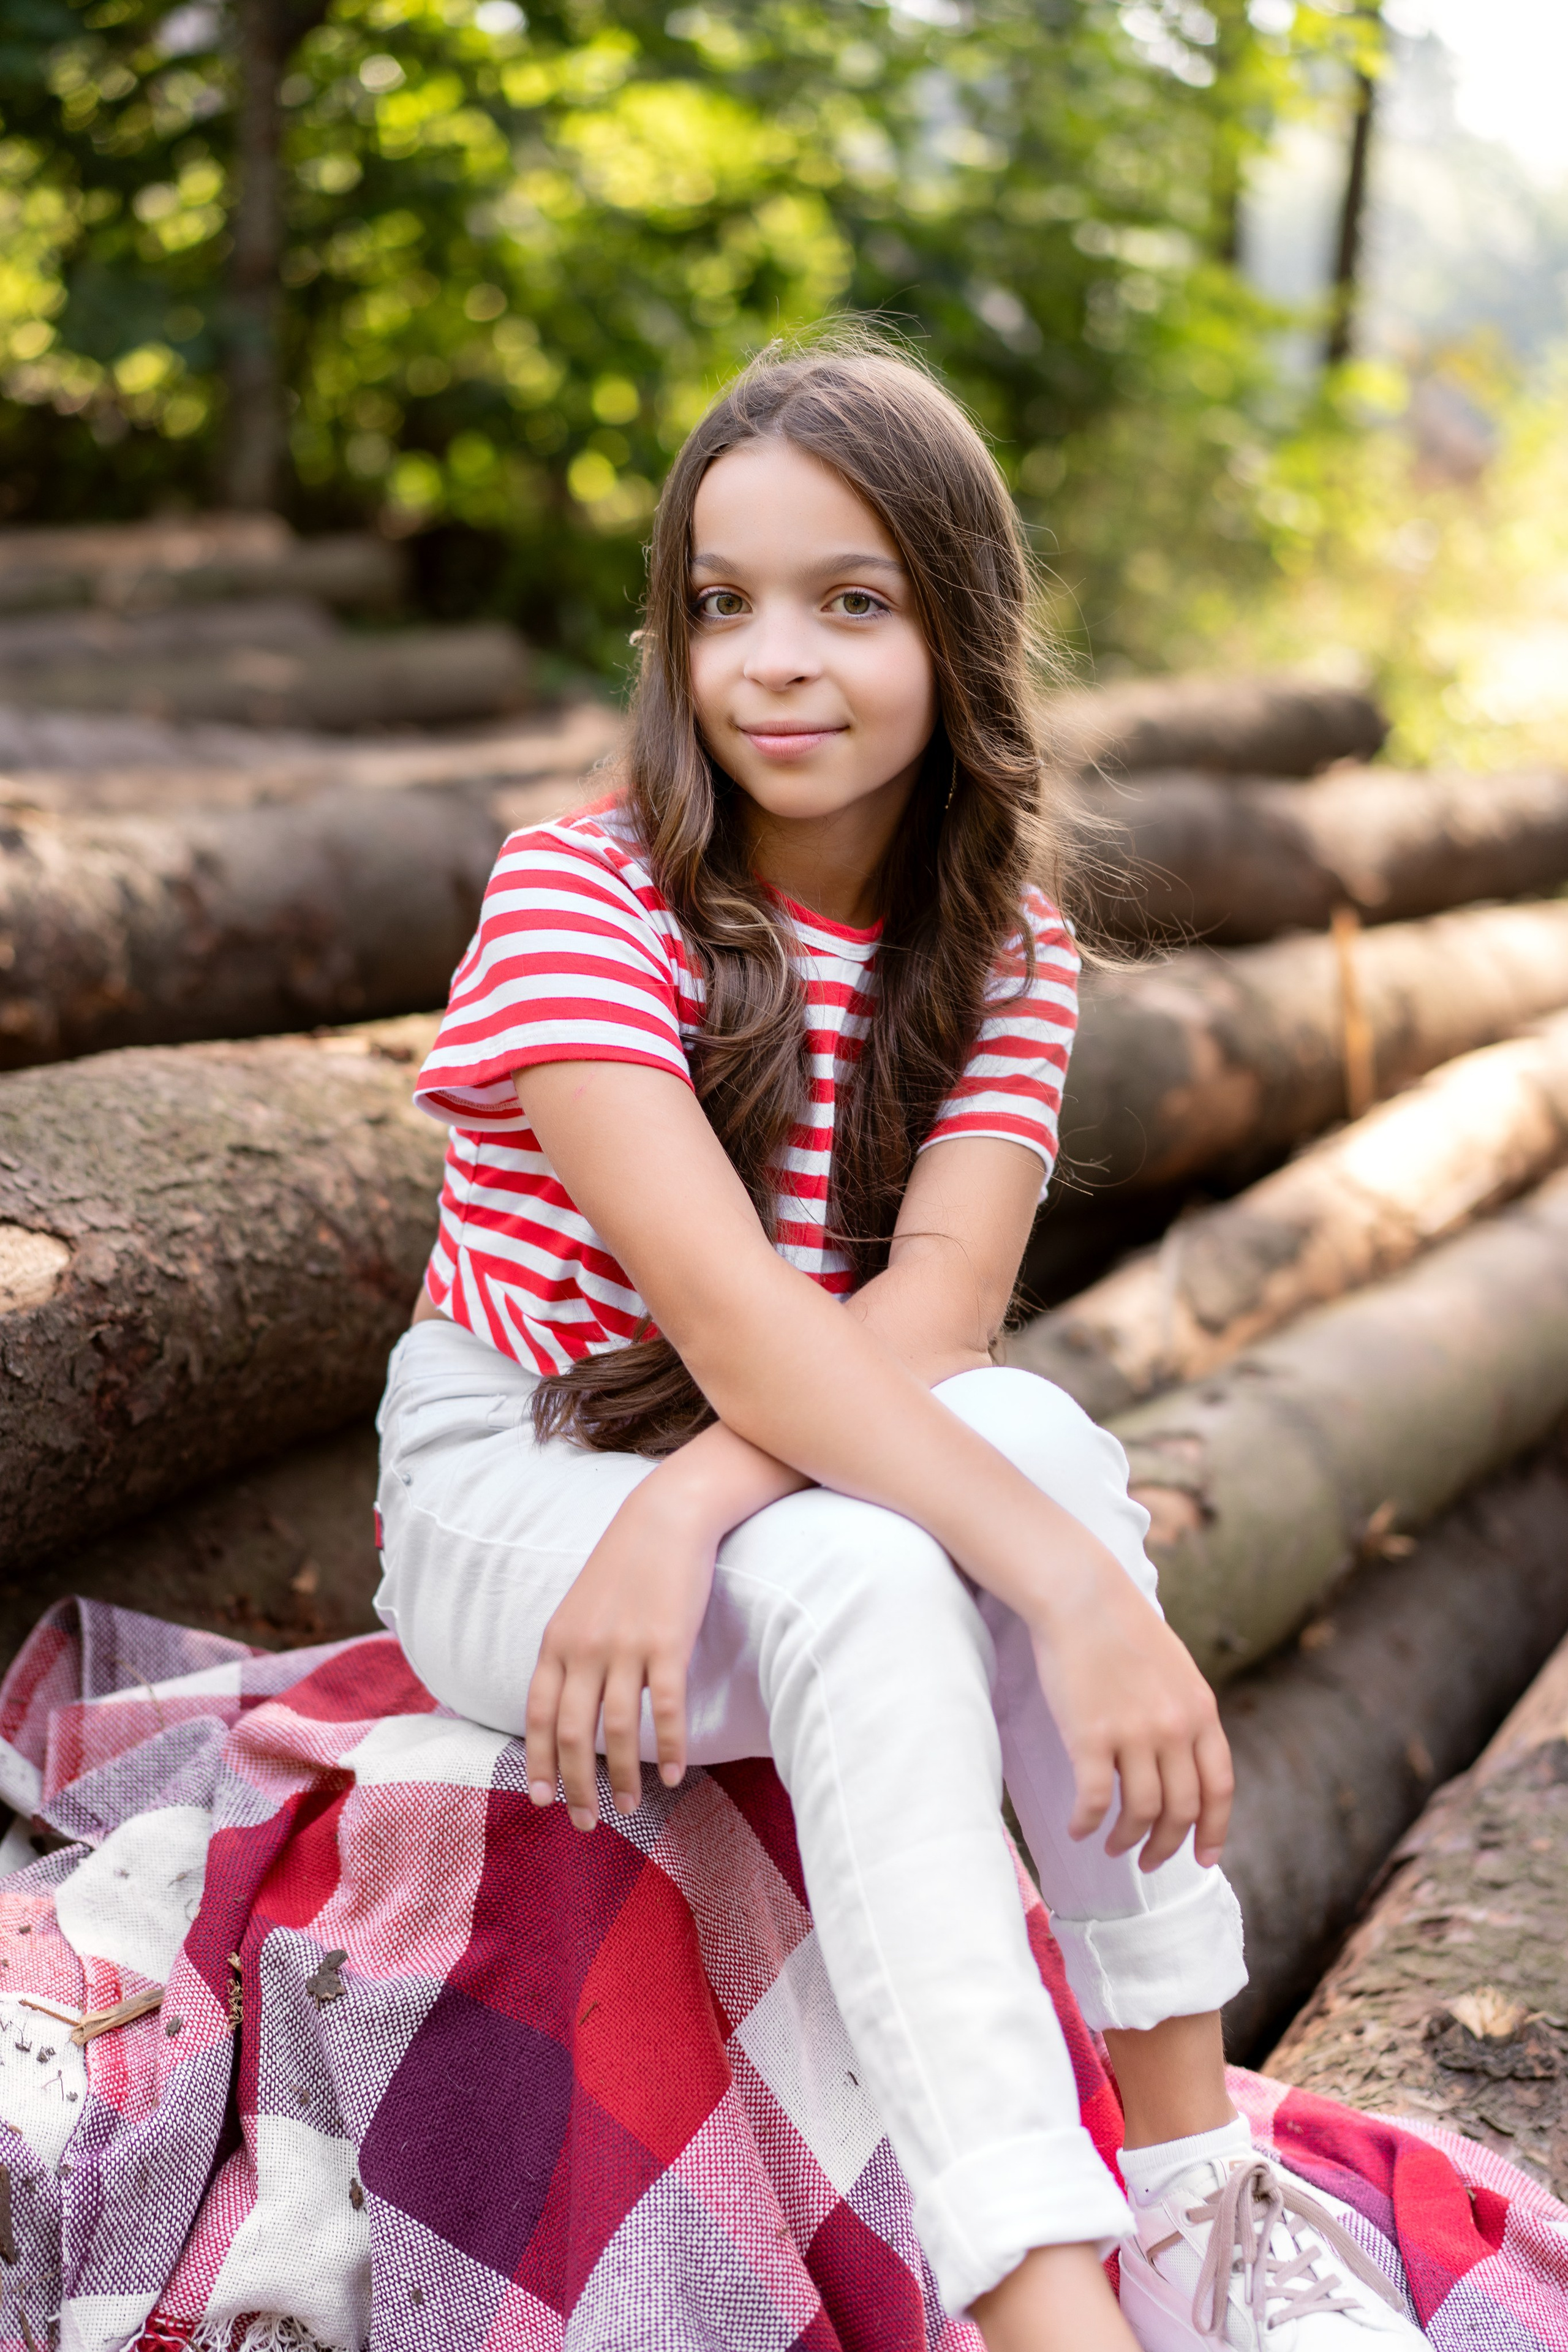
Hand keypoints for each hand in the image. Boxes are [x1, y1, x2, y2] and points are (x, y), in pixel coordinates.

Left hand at [524, 1481, 716, 1832]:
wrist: (666, 1518)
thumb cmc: (625, 1564)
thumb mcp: (580, 1607)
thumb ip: (570, 1653)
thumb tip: (568, 1705)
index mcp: (557, 1641)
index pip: (536, 1715)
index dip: (537, 1763)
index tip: (542, 1801)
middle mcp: (584, 1648)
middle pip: (571, 1733)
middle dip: (576, 1786)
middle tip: (586, 1822)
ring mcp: (625, 1647)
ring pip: (617, 1730)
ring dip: (622, 1777)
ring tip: (630, 1808)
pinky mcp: (667, 1644)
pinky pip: (665, 1709)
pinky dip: (670, 1747)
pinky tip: (677, 1774)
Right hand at [1028, 1565, 1233, 1871]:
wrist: (1081, 1595)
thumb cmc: (1122, 1629)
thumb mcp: (1176, 1670)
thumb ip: (1187, 1715)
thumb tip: (1185, 1764)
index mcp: (1201, 1711)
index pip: (1220, 1788)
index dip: (1215, 1831)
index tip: (1204, 1858)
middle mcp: (1174, 1727)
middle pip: (1182, 1809)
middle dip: (1167, 1846)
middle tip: (1151, 1862)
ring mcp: (1133, 1733)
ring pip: (1139, 1812)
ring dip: (1126, 1840)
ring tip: (1112, 1846)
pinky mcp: (1089, 1735)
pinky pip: (1093, 1800)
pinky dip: (1086, 1823)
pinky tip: (1078, 1829)